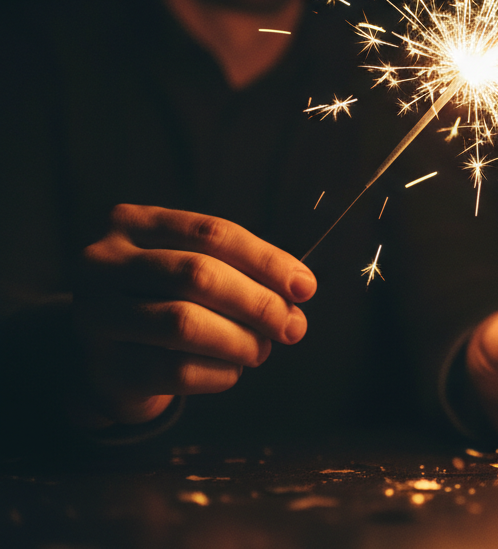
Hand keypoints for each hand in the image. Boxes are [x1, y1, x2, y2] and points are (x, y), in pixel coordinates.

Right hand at [73, 204, 315, 426]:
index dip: (266, 260)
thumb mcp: (194, 268)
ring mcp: (94, 314)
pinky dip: (218, 372)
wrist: (111, 358)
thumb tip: (299, 289)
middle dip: (258, 303)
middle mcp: (102, 262)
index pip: (212, 233)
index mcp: (133, 223)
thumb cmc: (166, 301)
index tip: (305, 287)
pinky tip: (231, 371)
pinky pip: (174, 370)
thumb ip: (241, 270)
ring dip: (240, 340)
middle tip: (293, 327)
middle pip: (198, 275)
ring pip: (184, 323)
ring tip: (262, 350)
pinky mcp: (103, 366)